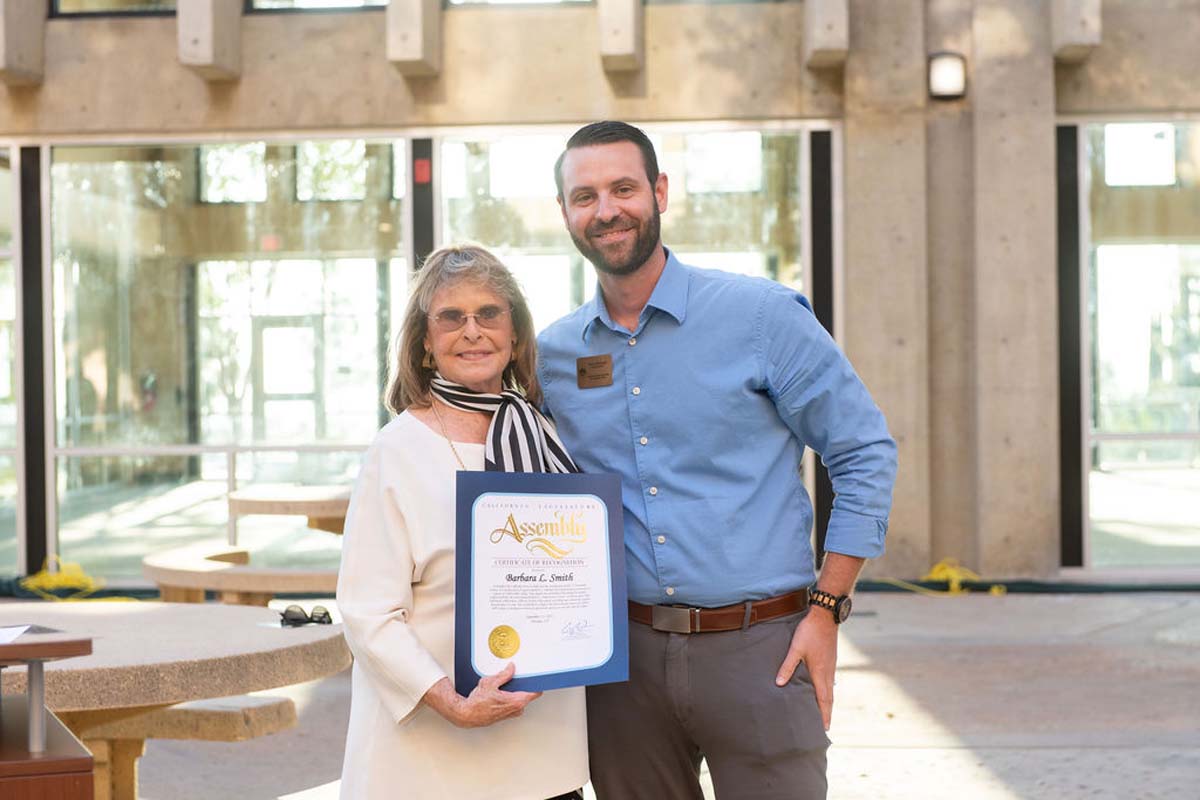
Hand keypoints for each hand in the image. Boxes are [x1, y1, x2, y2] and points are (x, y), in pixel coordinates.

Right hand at [423, 663, 541, 727]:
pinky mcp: (505, 715)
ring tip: (506, 686)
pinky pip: (513, 704)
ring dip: (516, 692)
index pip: (535, 693)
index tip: (539, 678)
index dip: (537, 684)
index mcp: (516, 701)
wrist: (467, 714)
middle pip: (528, 695)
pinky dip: (510, 697)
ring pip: (520, 699)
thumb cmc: (477, 703)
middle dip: (523, 686)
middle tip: (519, 677)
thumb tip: (511, 668)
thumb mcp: (490, 682)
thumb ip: (504, 674)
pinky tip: (501, 693)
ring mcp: (511, 713)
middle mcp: (516, 709)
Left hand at [775, 610, 837, 729]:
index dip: (824, 714)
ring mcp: (831, 666)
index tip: (825, 728)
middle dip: (827, 713)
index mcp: (820, 673)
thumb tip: (779, 684)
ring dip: (827, 702)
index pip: (823, 700)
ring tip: (824, 712)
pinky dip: (828, 691)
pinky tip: (823, 690)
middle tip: (825, 727)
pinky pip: (830, 681)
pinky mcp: (831, 660)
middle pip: (829, 698)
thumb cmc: (810, 632)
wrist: (825, 616)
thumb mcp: (796, 648)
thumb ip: (787, 666)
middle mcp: (828, 672)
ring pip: (830, 689)